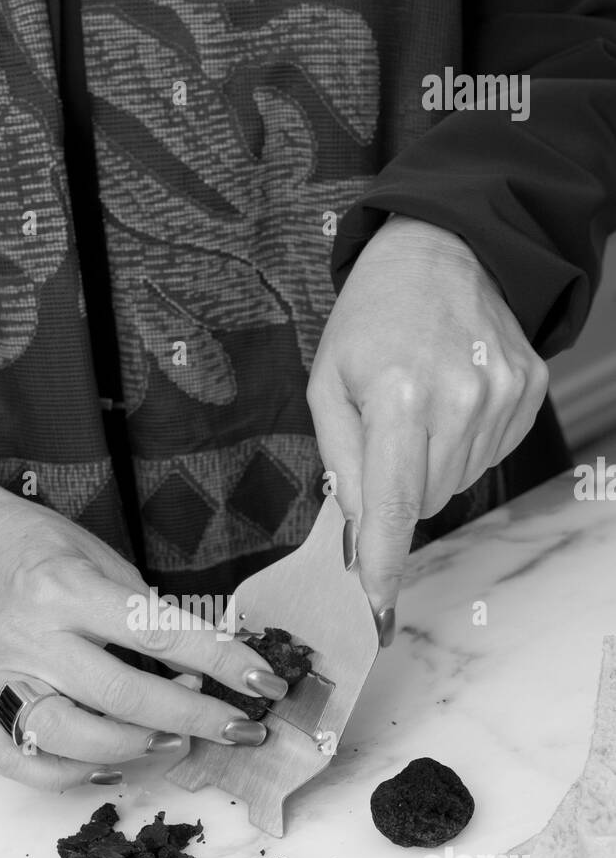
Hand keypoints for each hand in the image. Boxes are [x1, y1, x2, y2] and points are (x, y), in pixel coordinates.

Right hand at [0, 467, 287, 790]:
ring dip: (138, 748)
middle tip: (238, 727)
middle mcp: (29, 637)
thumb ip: (151, 615)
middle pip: (121, 697)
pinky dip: (72, 776)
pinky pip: (23, 765)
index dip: (219, 661)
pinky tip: (111, 764)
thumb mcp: (106, 561)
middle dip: (193, 717)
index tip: (263, 682)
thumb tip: (218, 664)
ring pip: (72, 739)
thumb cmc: (48, 552)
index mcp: (65, 588)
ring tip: (177, 739)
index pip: (157, 633)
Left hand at [307, 216, 548, 637]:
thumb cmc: (373, 317)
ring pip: (456, 484)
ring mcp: (503, 398)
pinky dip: (463, 443)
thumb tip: (355, 531)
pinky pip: (488, 456)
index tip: (377, 608)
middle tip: (387, 435)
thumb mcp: (327, 382)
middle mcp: (460, 401)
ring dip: (431, 465)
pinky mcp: (529, 392)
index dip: (382, 564)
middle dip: (397, 490)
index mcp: (400, 398)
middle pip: (424, 503)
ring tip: (420, 405)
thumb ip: (339, 462)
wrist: (445, 249)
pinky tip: (453, 398)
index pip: (391, 507)